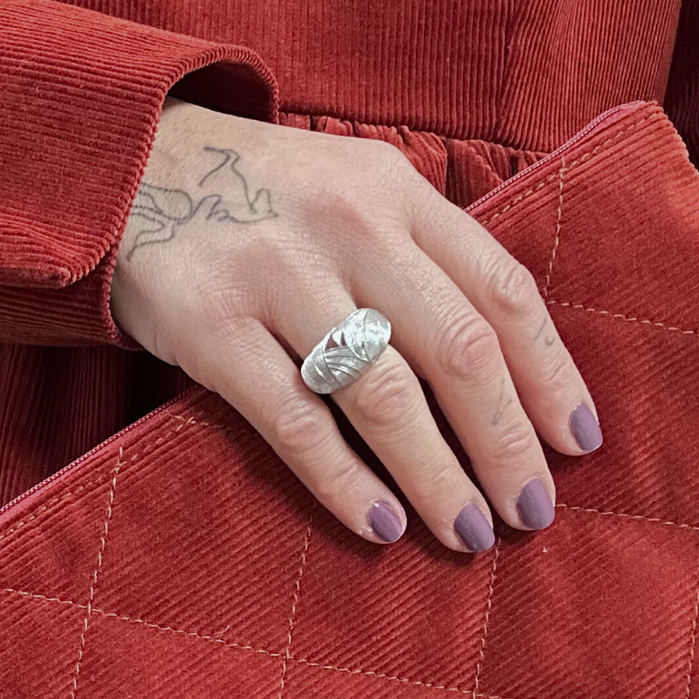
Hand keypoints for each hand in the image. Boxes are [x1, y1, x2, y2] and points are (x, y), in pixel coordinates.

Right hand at [109, 97, 602, 550]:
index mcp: (396, 192)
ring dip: (436, 476)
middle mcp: (349, 226)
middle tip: (530, 512)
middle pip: (457, 349)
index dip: (550, 374)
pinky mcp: (210, 325)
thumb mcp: (351, 191)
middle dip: (505, 443)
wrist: (120, 165)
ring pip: (383, 394)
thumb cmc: (260, 200)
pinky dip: (344, 480)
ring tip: (465, 532)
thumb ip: (421, 257)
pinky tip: (380, 525)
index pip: (500, 290)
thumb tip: (508, 373)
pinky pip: (293, 420)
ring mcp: (277, 274)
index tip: (579, 444)